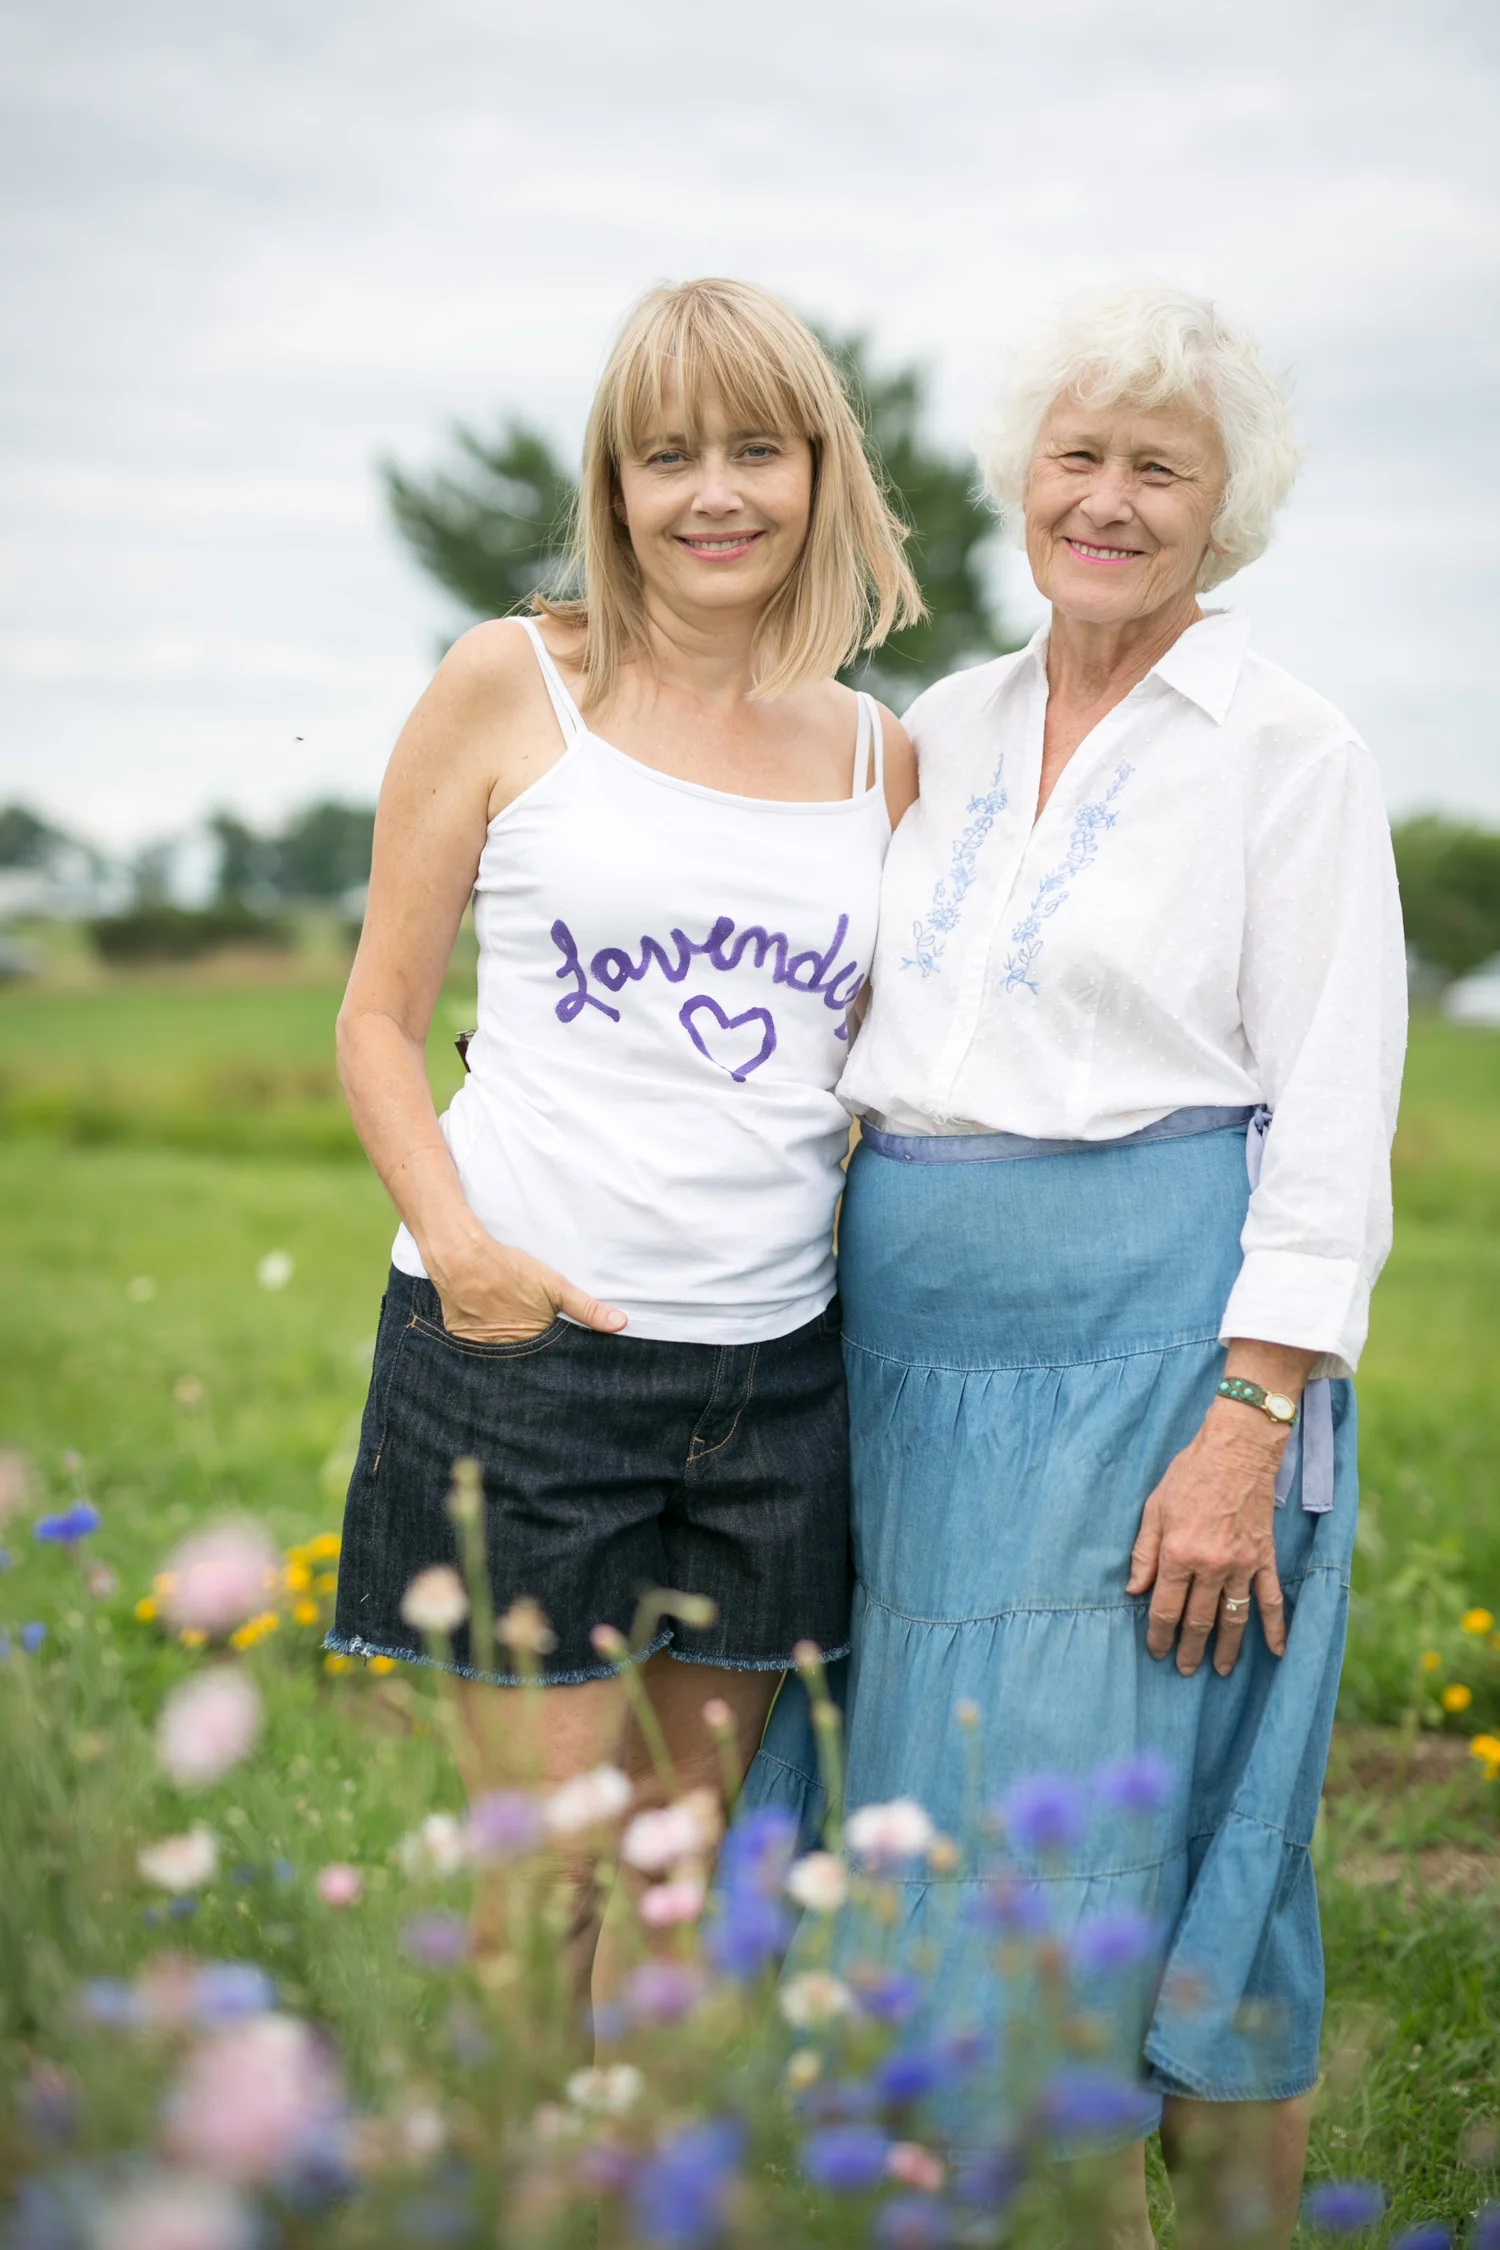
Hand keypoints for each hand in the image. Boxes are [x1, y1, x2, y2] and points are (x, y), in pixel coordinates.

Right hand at [429, 1234, 626, 1344]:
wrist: (463, 1259)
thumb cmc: (511, 1271)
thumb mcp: (556, 1287)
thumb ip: (588, 1309)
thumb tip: (620, 1324)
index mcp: (532, 1344)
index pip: (551, 1363)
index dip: (557, 1359)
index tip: (564, 1361)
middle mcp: (507, 1353)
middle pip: (526, 1363)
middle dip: (534, 1359)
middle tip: (531, 1335)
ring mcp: (481, 1349)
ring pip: (502, 1356)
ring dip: (509, 1350)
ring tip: (509, 1329)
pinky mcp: (461, 1339)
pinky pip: (477, 1348)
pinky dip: (485, 1340)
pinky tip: (488, 1323)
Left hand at [1125, 1403, 1287, 1676]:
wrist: (1237, 1450)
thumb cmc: (1190, 1475)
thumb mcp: (1154, 1508)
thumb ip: (1143, 1552)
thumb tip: (1134, 1590)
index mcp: (1179, 1553)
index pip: (1166, 1608)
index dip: (1159, 1634)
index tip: (1156, 1651)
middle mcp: (1211, 1566)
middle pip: (1199, 1620)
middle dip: (1190, 1649)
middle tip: (1185, 1670)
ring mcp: (1242, 1565)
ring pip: (1234, 1618)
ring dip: (1227, 1648)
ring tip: (1221, 1670)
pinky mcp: (1264, 1558)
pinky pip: (1272, 1600)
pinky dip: (1276, 1628)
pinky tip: (1277, 1651)